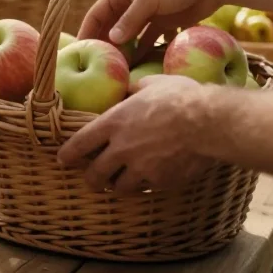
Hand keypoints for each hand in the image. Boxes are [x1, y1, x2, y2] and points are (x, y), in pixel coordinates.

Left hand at [56, 74, 214, 192]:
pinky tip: (148, 180)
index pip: (80, 144)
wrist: (209, 122)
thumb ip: (134, 89)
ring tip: (119, 183)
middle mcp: (122, 149)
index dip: (68, 155)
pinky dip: (144, 186)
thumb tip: (128, 88)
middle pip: (94, 174)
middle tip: (92, 179)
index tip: (63, 159)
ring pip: (119, 187)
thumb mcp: (151, 84)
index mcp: (114, 122)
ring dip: (117, 185)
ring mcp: (140, 168)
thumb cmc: (180, 97)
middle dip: (91, 179)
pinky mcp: (160, 182)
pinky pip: (146, 189)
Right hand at [77, 0, 217, 57]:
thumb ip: (130, 20)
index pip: (97, 13)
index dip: (87, 30)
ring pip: (130, 36)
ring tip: (117, 69)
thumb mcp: (149, 0)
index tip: (79, 49)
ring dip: (124, 50)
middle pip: (112, 26)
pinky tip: (139, 65)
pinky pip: (148, 40)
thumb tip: (112, 40)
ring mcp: (147, 14)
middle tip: (98, 64)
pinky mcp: (163, 23)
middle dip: (106, 44)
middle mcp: (130, 3)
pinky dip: (143, 51)